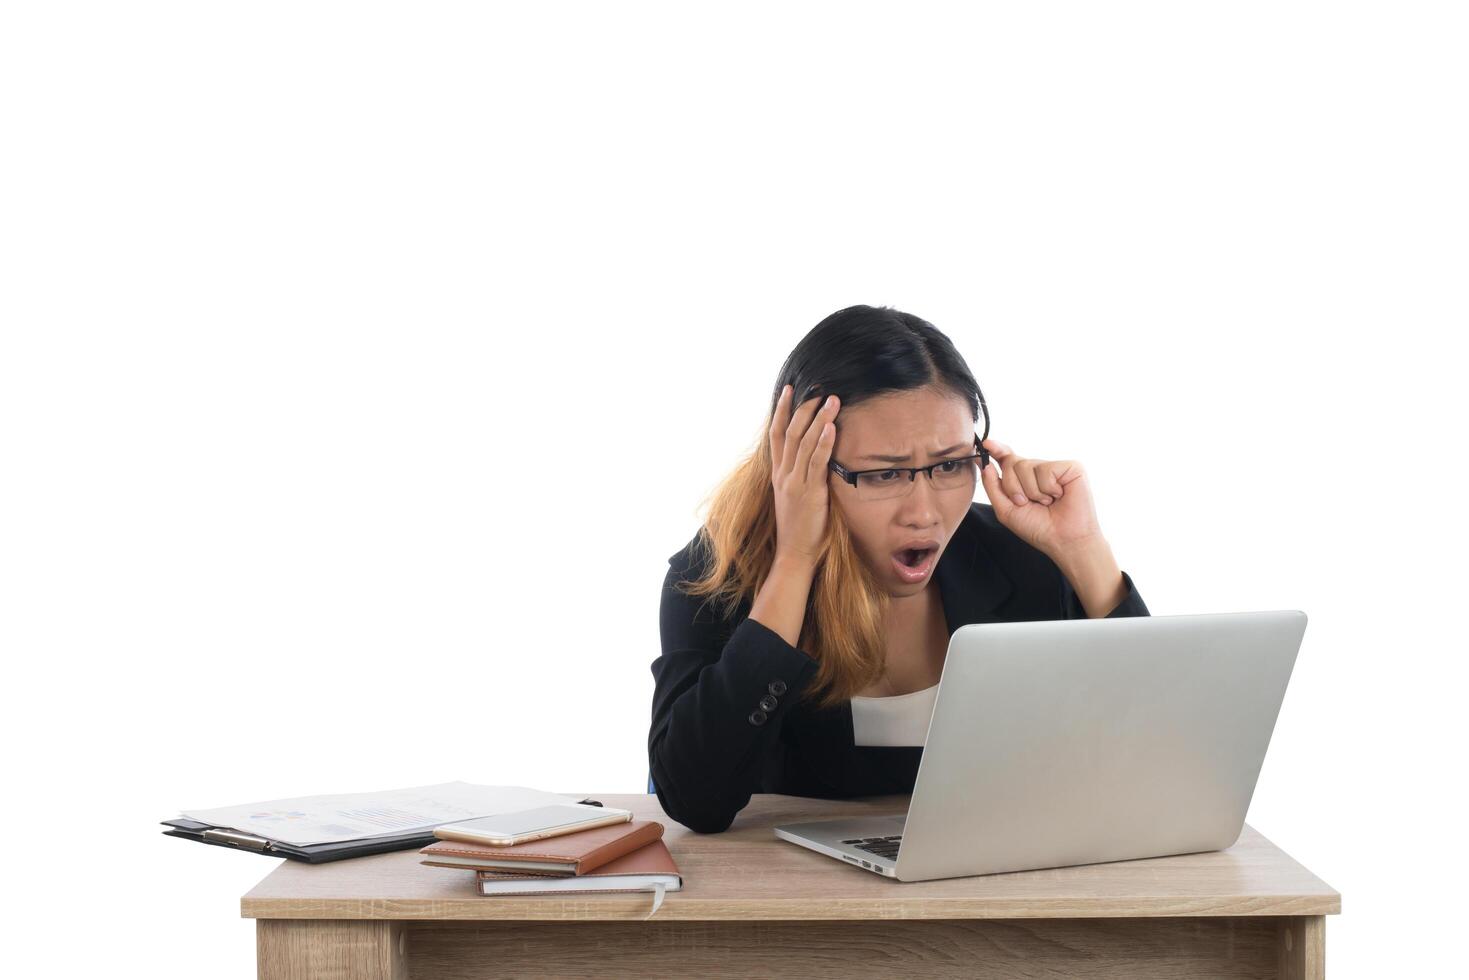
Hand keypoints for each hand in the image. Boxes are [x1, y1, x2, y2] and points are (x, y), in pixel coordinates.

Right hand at [768, 384, 839, 565]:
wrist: (793, 553)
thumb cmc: (799, 528)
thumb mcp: (794, 497)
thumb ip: (801, 477)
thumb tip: (815, 459)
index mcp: (779, 474)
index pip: (777, 434)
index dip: (782, 410)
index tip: (789, 390)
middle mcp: (783, 474)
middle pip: (790, 432)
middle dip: (804, 408)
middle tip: (816, 388)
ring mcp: (794, 482)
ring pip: (804, 443)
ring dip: (818, 419)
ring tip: (831, 400)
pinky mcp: (809, 493)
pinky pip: (816, 462)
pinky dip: (824, 443)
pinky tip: (831, 427)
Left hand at [979, 438, 1103, 557]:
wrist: (1063, 540)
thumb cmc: (1038, 527)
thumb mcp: (1006, 510)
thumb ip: (993, 487)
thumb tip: (986, 464)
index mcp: (1022, 479)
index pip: (1007, 458)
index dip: (997, 450)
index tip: (987, 444)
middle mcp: (1037, 470)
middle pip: (1011, 462)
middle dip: (1013, 487)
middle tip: (1027, 503)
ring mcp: (1054, 467)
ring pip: (1026, 465)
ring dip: (1032, 491)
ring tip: (1046, 502)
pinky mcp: (1070, 467)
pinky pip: (1045, 470)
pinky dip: (1047, 488)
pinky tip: (1059, 496)